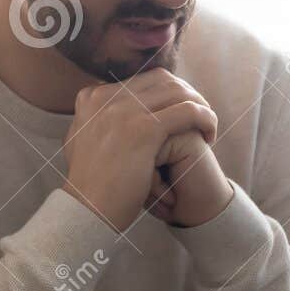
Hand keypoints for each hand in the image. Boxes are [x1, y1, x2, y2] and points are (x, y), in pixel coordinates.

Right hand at [61, 69, 225, 231]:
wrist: (86, 211)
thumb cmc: (89, 185)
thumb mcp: (79, 141)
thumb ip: (92, 119)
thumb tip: (99, 100)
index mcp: (92, 96)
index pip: (142, 79)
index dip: (168, 91)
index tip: (179, 111)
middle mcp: (106, 97)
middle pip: (162, 79)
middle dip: (187, 94)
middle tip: (199, 116)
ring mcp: (124, 111)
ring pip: (178, 92)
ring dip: (200, 105)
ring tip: (207, 127)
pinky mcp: (143, 130)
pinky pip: (188, 111)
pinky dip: (205, 119)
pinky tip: (209, 134)